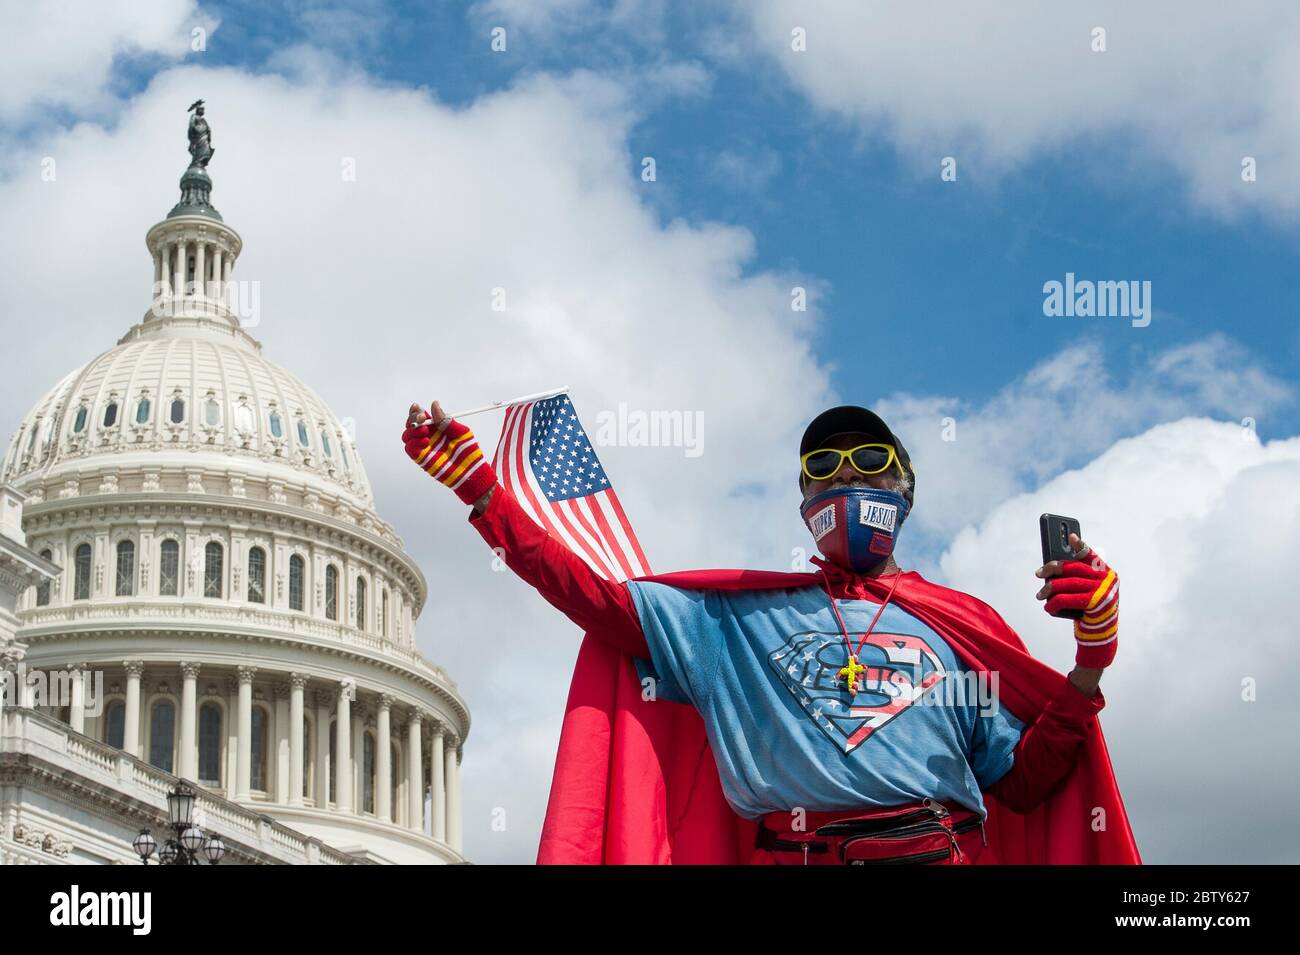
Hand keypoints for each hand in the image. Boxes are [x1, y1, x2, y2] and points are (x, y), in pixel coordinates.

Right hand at [401, 400, 497, 506]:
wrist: (470, 471)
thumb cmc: (468, 451)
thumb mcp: (460, 432)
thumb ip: (446, 420)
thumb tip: (434, 404)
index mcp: (437, 427)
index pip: (422, 416)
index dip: (417, 411)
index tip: (419, 408)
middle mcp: (428, 436)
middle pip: (411, 424)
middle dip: (413, 418)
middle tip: (422, 419)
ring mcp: (423, 447)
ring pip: (407, 435)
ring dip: (412, 431)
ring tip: (426, 433)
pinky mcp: (421, 459)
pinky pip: (409, 449)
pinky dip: (413, 443)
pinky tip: (425, 442)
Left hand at [1034, 533, 1118, 668]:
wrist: (1101, 633)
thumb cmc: (1090, 609)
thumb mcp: (1089, 591)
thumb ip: (1079, 578)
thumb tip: (1052, 570)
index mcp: (1107, 572)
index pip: (1092, 555)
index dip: (1081, 546)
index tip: (1070, 537)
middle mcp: (1107, 579)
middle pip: (1074, 568)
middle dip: (1053, 569)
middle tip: (1038, 574)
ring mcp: (1103, 590)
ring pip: (1068, 583)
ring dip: (1050, 588)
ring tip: (1040, 595)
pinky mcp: (1095, 603)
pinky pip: (1068, 598)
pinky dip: (1054, 602)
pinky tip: (1047, 606)